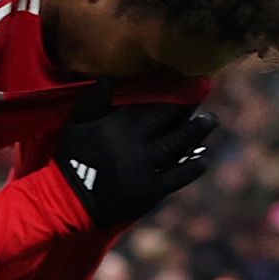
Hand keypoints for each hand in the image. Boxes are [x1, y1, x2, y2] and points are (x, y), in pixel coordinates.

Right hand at [50, 88, 217, 229]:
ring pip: (179, 145)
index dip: (174, 94)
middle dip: (190, 110)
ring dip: (197, 132)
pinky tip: (202, 159)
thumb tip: (107, 78)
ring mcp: (147, 168)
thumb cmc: (71, 160)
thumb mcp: (74, 126)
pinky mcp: (152, 190)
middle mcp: (138, 144)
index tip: (187, 85)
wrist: (69, 201)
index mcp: (120, 126)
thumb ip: (91, 101)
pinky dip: (193, 166)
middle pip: (172, 122)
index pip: (154, 105)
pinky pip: (179, 176)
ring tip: (209, 121)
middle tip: (204, 102)